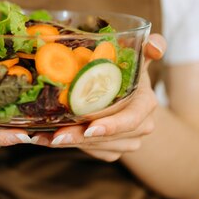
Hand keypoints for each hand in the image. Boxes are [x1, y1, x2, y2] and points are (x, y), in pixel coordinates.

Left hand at [30, 35, 166, 161]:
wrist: (132, 96)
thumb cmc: (130, 71)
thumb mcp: (140, 56)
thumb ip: (151, 46)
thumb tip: (156, 46)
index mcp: (146, 105)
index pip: (130, 119)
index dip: (111, 125)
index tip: (89, 128)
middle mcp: (140, 127)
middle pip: (108, 137)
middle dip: (79, 137)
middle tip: (54, 135)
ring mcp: (127, 143)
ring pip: (96, 147)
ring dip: (69, 143)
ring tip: (42, 137)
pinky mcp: (112, 151)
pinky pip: (89, 152)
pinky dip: (67, 147)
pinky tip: (44, 139)